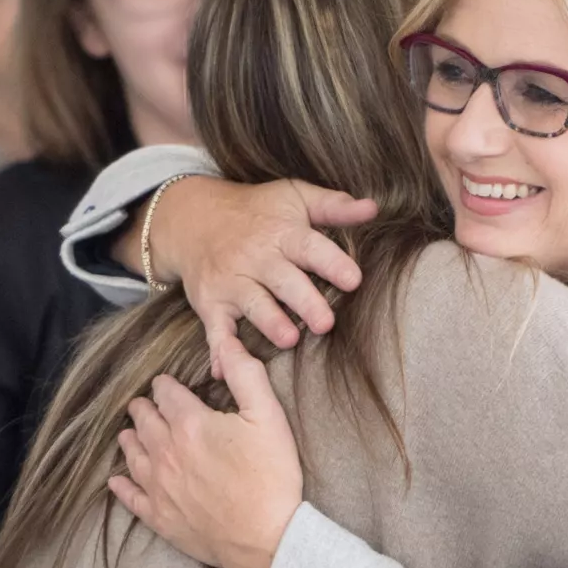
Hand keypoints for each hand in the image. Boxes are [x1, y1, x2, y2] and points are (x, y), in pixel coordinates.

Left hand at [109, 338, 302, 567]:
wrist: (266, 539)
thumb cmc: (272, 477)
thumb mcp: (269, 417)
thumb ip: (246, 375)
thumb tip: (229, 343)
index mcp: (190, 424)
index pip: (166, 393)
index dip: (166, 386)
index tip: (167, 385)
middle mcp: (165, 452)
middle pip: (144, 420)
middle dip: (145, 409)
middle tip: (145, 405)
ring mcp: (159, 486)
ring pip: (133, 454)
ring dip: (131, 439)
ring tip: (131, 433)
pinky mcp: (159, 516)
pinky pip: (130, 496)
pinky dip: (121, 485)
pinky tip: (117, 480)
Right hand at [147, 176, 375, 373]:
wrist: (194, 218)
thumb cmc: (258, 211)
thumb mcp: (295, 197)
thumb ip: (334, 206)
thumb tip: (373, 208)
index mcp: (283, 234)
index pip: (310, 247)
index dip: (332, 263)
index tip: (354, 280)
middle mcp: (256, 258)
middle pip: (283, 281)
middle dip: (304, 301)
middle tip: (325, 323)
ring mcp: (231, 281)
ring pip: (252, 304)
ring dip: (269, 322)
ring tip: (289, 340)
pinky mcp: (211, 303)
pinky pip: (214, 329)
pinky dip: (218, 350)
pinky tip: (224, 370)